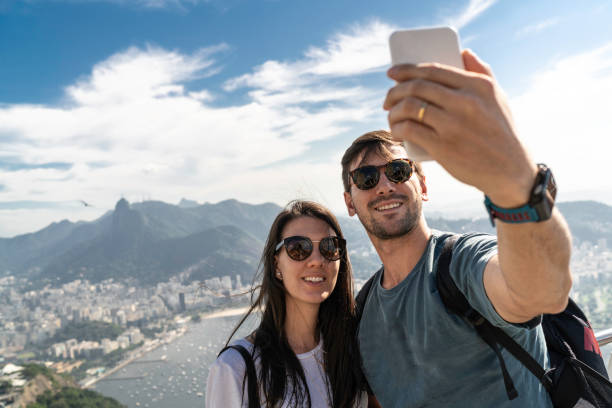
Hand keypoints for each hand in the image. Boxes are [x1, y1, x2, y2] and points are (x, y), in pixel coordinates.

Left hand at [383, 49, 536, 206]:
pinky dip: (397, 128)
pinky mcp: (443, 146)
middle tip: (388, 99)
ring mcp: (453, 124)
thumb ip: (482, 72)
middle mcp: (465, 101)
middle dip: (395, 91)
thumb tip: (463, 52)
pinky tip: (396, 131)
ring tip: (391, 116)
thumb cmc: (502, 131)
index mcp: (477, 85)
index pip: (433, 70)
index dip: (407, 69)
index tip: (393, 73)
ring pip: (409, 107)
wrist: (510, 169)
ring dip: (393, 111)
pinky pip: (409, 130)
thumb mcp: (498, 97)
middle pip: (417, 87)